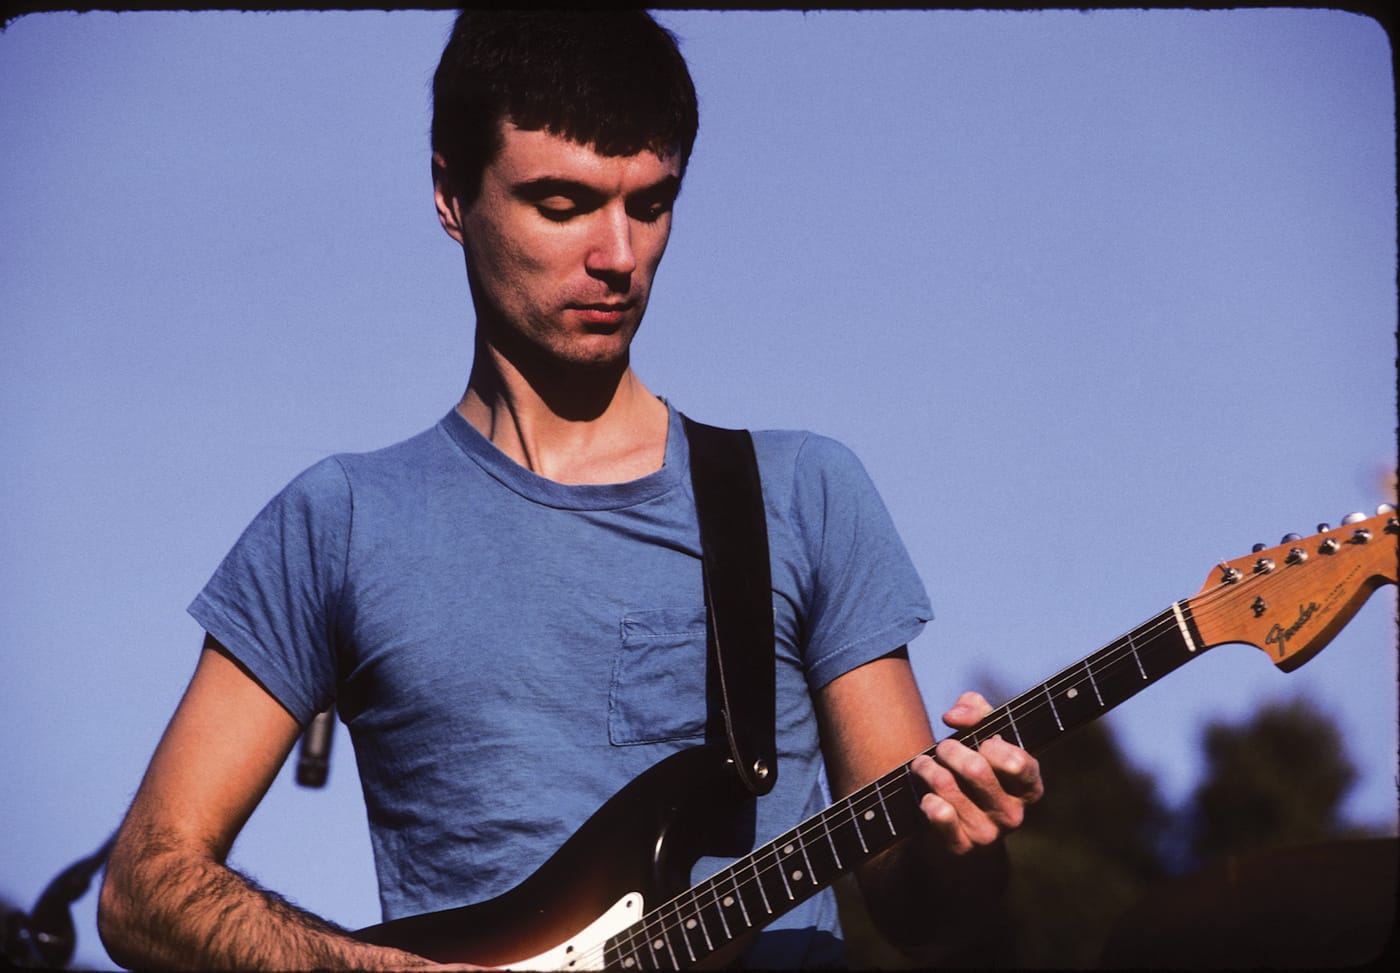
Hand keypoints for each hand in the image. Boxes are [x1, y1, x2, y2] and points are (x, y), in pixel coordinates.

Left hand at [908, 691, 1043, 854]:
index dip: (992, 745)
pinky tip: (925, 796)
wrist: (951, 829)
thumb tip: (954, 716)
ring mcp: (988, 834)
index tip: (980, 742)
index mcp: (1028, 787)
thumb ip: (975, 711)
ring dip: (928, 769)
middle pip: (975, 769)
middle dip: (949, 750)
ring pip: (948, 786)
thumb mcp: (982, 734)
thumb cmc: (971, 772)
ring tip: (923, 766)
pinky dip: (927, 799)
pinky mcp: (961, 847)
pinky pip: (939, 814)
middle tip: (942, 749)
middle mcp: (1013, 815)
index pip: (1016, 762)